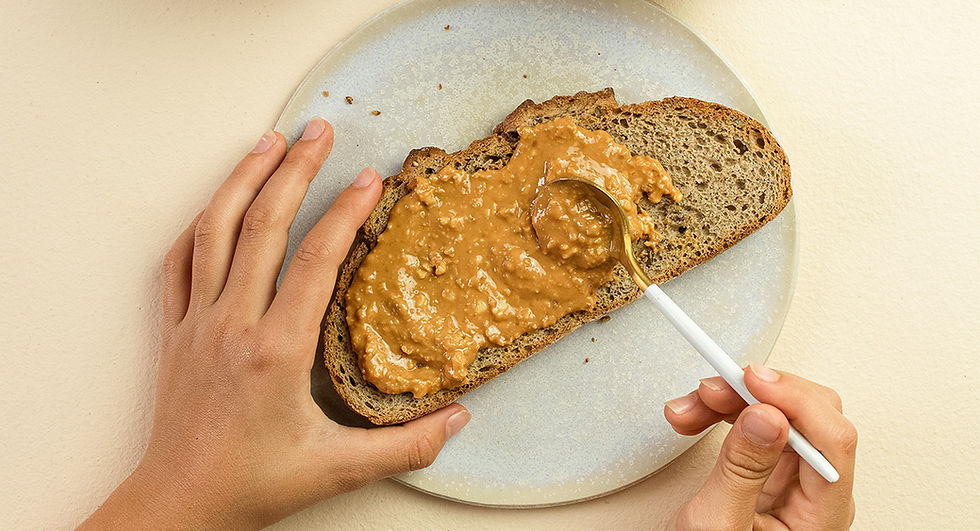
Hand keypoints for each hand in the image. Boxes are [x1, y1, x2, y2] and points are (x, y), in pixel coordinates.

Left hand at [80, 118, 469, 529]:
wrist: (179, 502)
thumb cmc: (253, 484)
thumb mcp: (338, 469)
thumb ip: (405, 446)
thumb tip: (459, 421)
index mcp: (277, 350)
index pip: (314, 261)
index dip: (343, 213)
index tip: (367, 178)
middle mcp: (233, 323)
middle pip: (263, 225)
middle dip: (295, 170)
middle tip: (319, 129)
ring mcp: (198, 321)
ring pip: (214, 231)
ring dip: (242, 179)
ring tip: (268, 141)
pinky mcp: (175, 329)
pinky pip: (178, 261)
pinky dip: (198, 224)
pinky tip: (215, 203)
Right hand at [664, 364, 855, 529]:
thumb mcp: (717, 524)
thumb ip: (742, 471)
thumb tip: (766, 416)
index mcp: (822, 516)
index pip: (832, 440)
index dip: (793, 400)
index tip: (750, 381)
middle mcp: (817, 493)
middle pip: (809, 416)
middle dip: (756, 394)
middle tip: (712, 390)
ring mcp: (795, 481)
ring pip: (779, 413)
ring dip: (730, 400)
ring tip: (690, 409)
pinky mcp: (769, 471)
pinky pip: (758, 424)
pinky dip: (724, 413)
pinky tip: (698, 416)